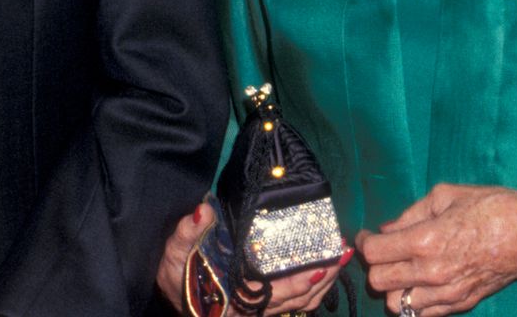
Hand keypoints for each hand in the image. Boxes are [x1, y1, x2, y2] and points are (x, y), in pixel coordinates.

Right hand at [156, 201, 351, 314]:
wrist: (174, 285)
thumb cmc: (176, 271)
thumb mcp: (174, 253)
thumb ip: (187, 233)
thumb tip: (203, 211)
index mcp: (229, 302)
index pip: (268, 297)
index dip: (294, 286)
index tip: (319, 268)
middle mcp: (246, 310)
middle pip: (290, 301)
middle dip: (319, 280)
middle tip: (342, 255)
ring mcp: (255, 309)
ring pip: (295, 304)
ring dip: (320, 284)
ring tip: (341, 259)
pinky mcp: (260, 304)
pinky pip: (291, 303)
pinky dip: (311, 289)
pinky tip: (326, 271)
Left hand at [356, 183, 516, 315]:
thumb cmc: (492, 206)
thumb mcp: (447, 195)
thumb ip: (412, 213)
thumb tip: (388, 228)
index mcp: (426, 239)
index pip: (376, 252)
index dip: (363, 242)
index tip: (365, 236)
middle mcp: (431, 272)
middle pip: (379, 281)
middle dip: (376, 263)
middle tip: (384, 249)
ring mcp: (445, 293)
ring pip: (395, 304)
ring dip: (393, 286)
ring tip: (403, 269)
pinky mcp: (458, 305)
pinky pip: (421, 314)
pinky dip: (413, 301)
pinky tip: (421, 282)